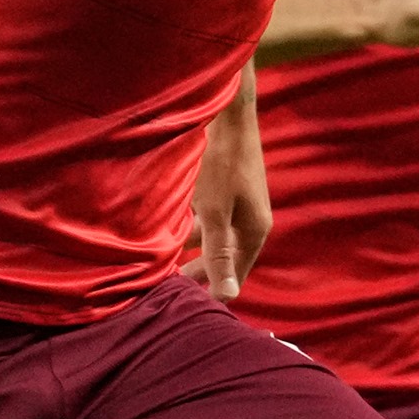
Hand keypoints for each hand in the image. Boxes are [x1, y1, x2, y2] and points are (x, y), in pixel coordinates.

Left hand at [180, 73, 269, 301]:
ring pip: (213, 237)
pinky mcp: (226, 190)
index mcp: (254, 231)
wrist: (228, 115)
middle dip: (200, 272)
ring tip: (163, 260)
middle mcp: (250, 221)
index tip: (186, 303)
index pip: (235, 276)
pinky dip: (191, 226)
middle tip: (170, 286)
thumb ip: (218, 254)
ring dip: (191, 249)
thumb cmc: (222, 163)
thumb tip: (228, 298)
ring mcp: (238, 204)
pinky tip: (168, 227)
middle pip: (225, 258)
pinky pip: (208, 218)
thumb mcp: (216, 213)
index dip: (213, 291)